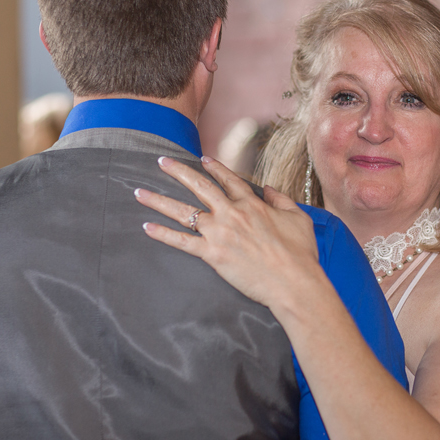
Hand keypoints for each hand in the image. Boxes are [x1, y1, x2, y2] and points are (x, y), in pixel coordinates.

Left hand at [134, 155, 321, 312]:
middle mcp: (232, 213)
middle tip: (161, 161)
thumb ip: (281, 199)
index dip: (214, 167)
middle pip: (199, 186)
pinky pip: (182, 242)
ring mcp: (220, 233)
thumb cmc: (300, 253)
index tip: (202, 158)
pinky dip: (163, 234)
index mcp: (252, 203)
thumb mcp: (298, 217)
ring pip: (183, 211)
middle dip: (177, 171)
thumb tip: (269, 189)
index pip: (228, 179)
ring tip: (139, 192)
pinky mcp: (212, 254)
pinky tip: (146, 227)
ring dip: (158, 200)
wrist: (293, 281)